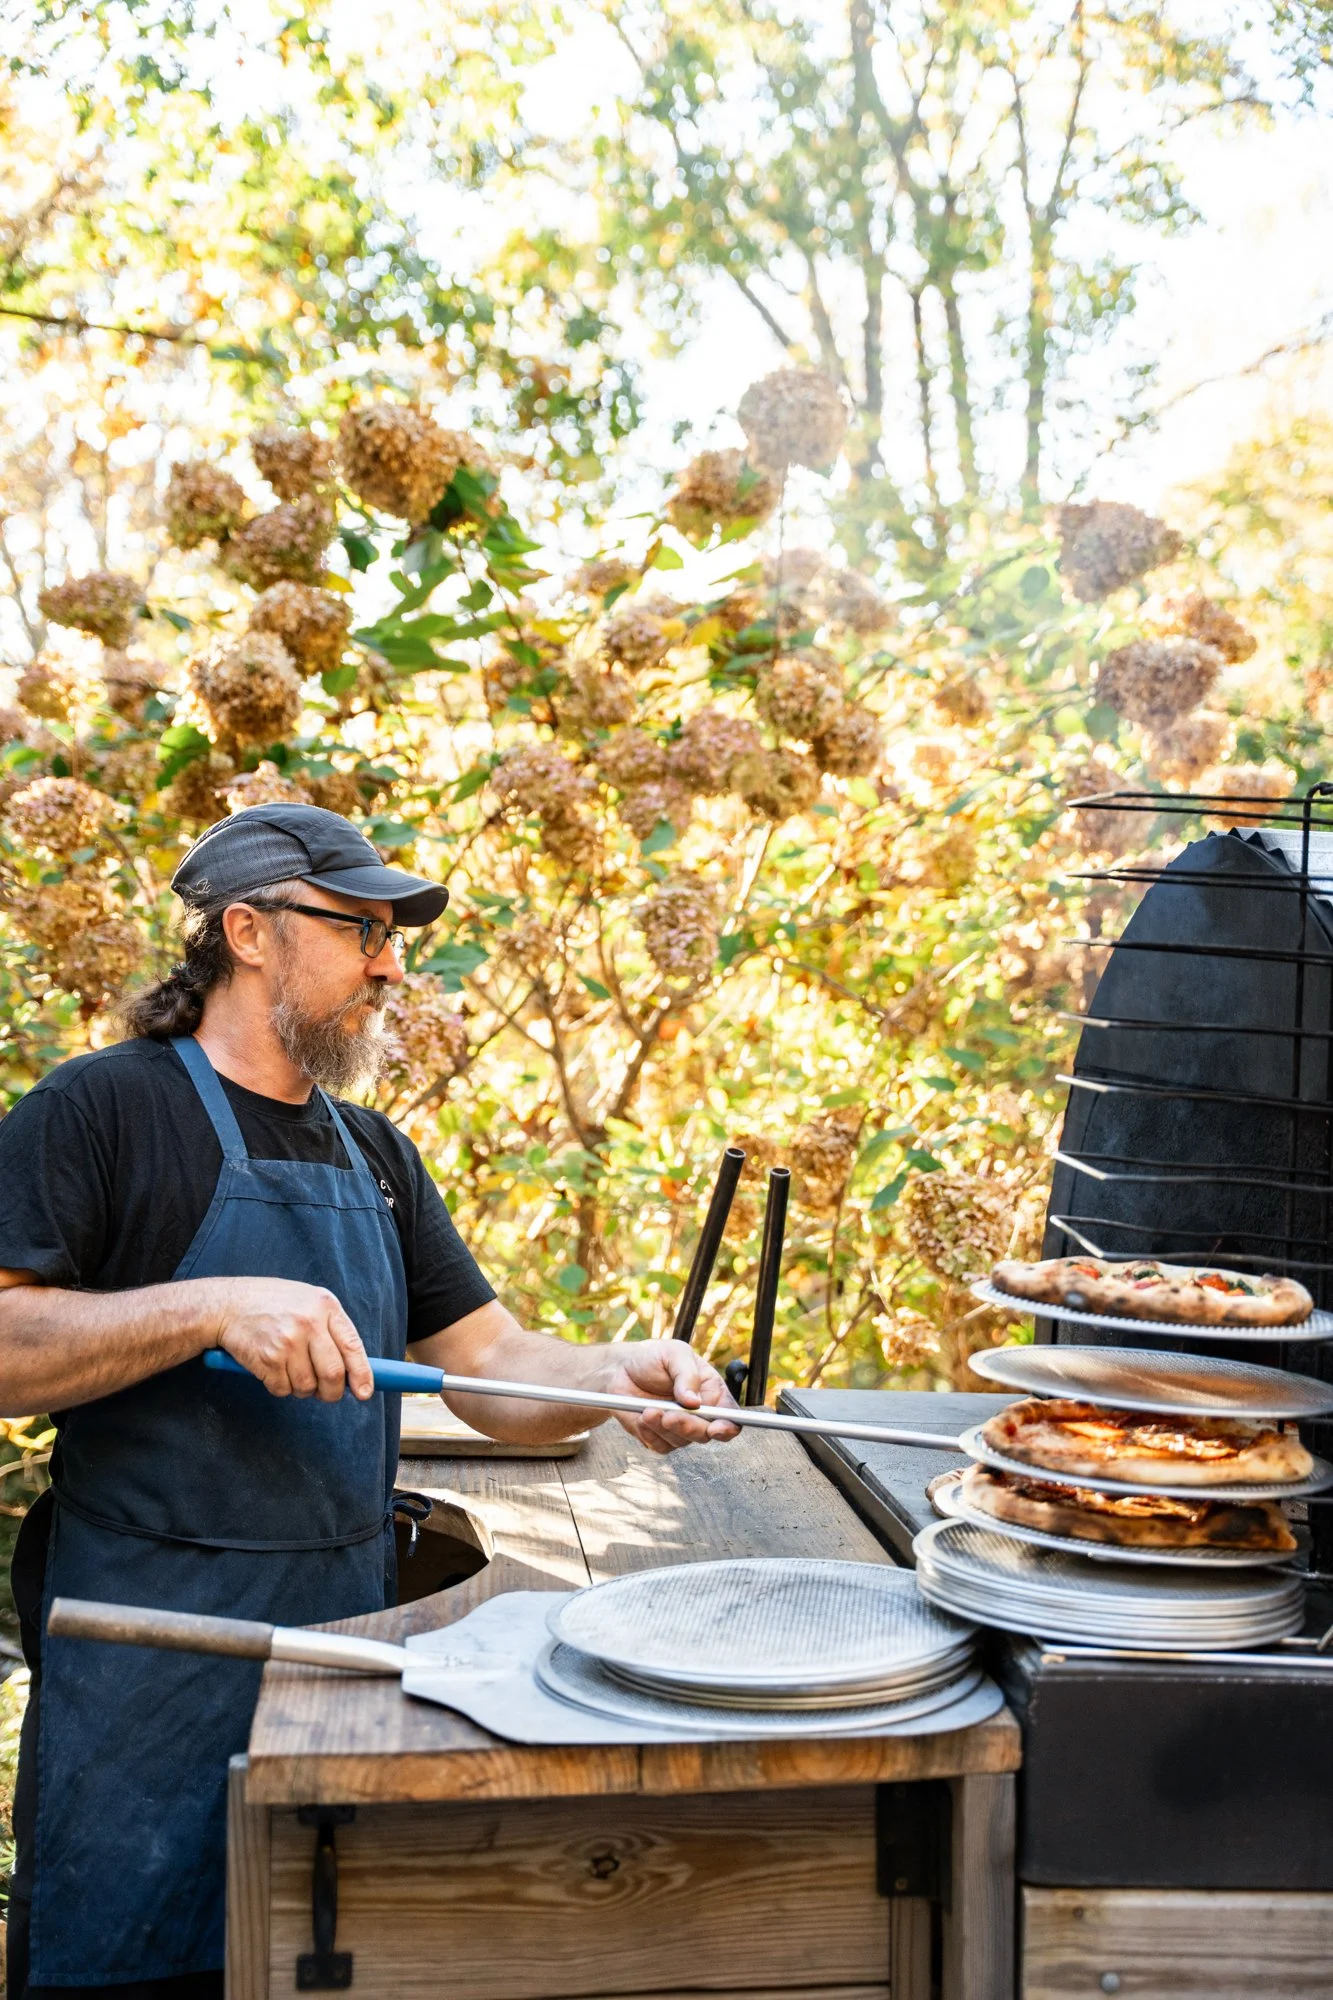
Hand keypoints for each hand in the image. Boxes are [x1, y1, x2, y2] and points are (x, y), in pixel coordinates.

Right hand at [205, 1276, 373, 1402]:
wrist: (227, 1304)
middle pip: (333, 1374)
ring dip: (302, 1389)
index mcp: (325, 1305)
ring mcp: (288, 1341)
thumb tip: (351, 1370)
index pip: (353, 1346)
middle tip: (326, 1393)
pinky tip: (272, 1368)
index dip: (362, 1374)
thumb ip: (330, 1328)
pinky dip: (280, 1387)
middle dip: (332, 1392)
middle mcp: (309, 1322)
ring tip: (291, 1370)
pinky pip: (283, 1389)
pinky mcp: (267, 1358)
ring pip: (307, 1386)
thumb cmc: (272, 1304)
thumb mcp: (308, 1301)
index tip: (364, 1392)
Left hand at [597, 1339, 740, 1455]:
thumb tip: (694, 1401)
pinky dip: (650, 1434)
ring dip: (663, 1428)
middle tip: (669, 1416)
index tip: (716, 1428)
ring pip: (681, 1442)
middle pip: (706, 1434)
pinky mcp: (660, 1437)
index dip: (729, 1426)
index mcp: (712, 1392)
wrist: (620, 1369)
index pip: (731, 1416)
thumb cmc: (653, 1357)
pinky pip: (660, 1446)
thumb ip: (686, 1375)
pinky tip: (641, 1417)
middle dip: (688, 1427)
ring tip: (647, 1410)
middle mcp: (700, 1414)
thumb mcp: (674, 1354)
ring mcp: (680, 1428)